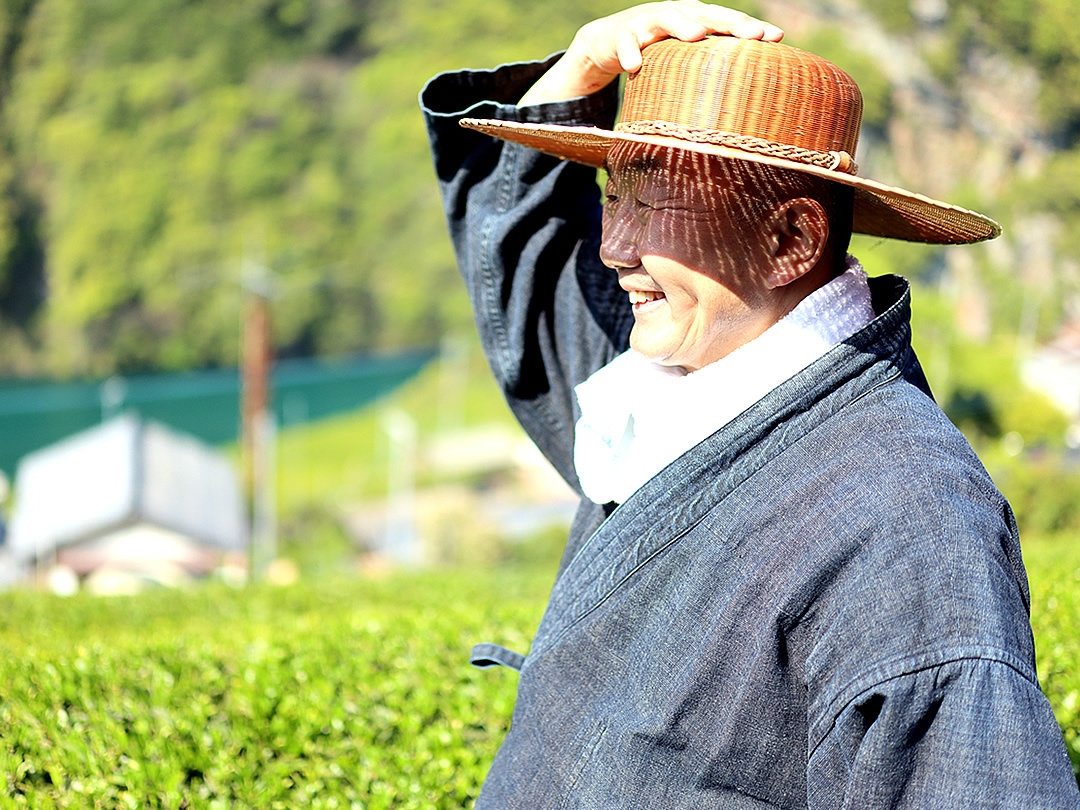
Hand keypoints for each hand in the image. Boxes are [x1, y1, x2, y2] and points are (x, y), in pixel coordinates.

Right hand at [519, 1, 783, 104]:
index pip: (727, 21)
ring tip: (697, 37)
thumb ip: (707, 73)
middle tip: (751, 36)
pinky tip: (635, 66)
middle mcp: (676, 15)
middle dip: (729, 24)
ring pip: (666, 18)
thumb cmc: (656, 54)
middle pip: (706, 14)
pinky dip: (630, 52)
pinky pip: (625, 43)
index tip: (775, 39)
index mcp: (696, 20)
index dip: (749, 28)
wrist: (606, 42)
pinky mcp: (619, 35)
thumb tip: (746, 107)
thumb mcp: (683, 62)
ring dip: (682, 26)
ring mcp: (646, 22)